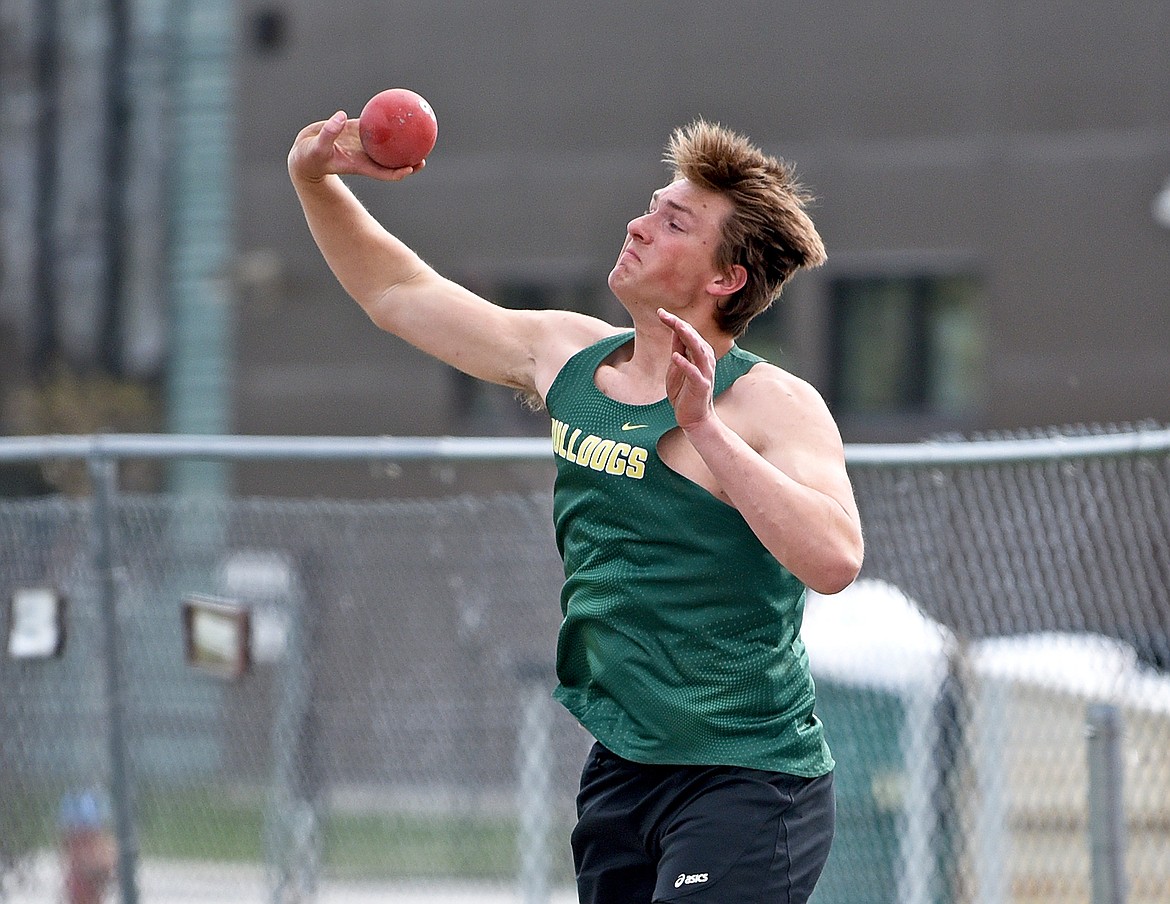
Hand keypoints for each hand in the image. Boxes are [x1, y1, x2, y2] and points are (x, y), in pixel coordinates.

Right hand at [287, 111, 423, 183]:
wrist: (305, 152)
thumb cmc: (310, 156)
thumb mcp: (317, 147)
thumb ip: (329, 133)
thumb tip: (341, 116)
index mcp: (359, 165)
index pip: (383, 172)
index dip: (398, 173)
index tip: (411, 169)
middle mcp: (364, 156)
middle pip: (391, 162)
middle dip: (409, 162)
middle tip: (424, 156)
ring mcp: (362, 145)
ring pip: (386, 145)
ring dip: (402, 142)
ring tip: (418, 133)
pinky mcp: (357, 132)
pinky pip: (374, 125)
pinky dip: (384, 121)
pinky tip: (394, 109)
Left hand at [658, 308, 715, 430]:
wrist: (694, 417)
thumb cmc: (685, 392)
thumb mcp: (677, 367)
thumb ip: (678, 349)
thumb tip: (675, 330)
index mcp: (699, 353)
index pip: (688, 333)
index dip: (674, 322)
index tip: (660, 312)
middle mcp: (705, 360)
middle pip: (693, 337)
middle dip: (679, 324)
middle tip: (664, 314)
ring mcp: (705, 373)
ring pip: (698, 351)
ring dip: (687, 337)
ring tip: (675, 326)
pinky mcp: (702, 386)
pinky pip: (695, 373)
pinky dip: (685, 365)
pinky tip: (676, 357)